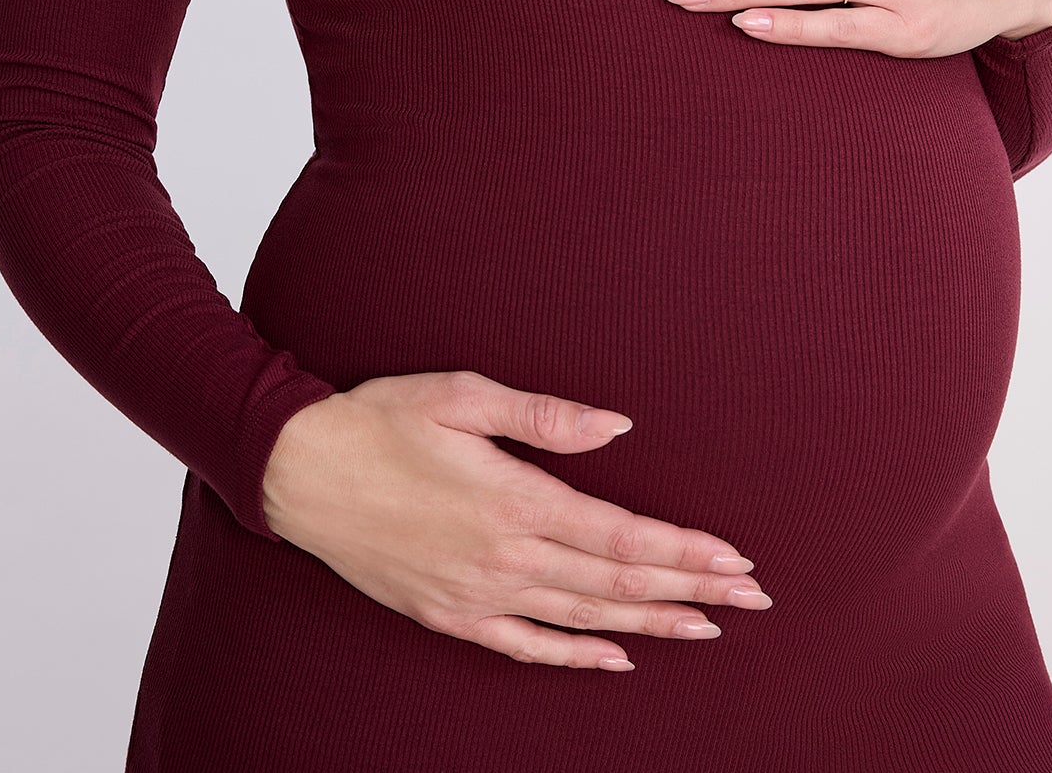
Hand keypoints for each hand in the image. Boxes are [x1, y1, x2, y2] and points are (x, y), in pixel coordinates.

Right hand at [261, 370, 774, 669]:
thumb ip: (544, 415)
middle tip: (751, 597)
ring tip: (706, 626)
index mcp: (513, 498)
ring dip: (650, 623)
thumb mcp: (461, 395)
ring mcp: (476, 593)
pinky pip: (525, 646)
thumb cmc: (380, 420)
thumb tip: (617, 425)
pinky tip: (615, 656)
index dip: (685, 550)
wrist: (300, 471)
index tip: (736, 558)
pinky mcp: (449, 614)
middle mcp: (503, 556)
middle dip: (690, 588)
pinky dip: (576, 654)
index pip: (622, 535)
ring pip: (582, 617)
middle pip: (616, 582)